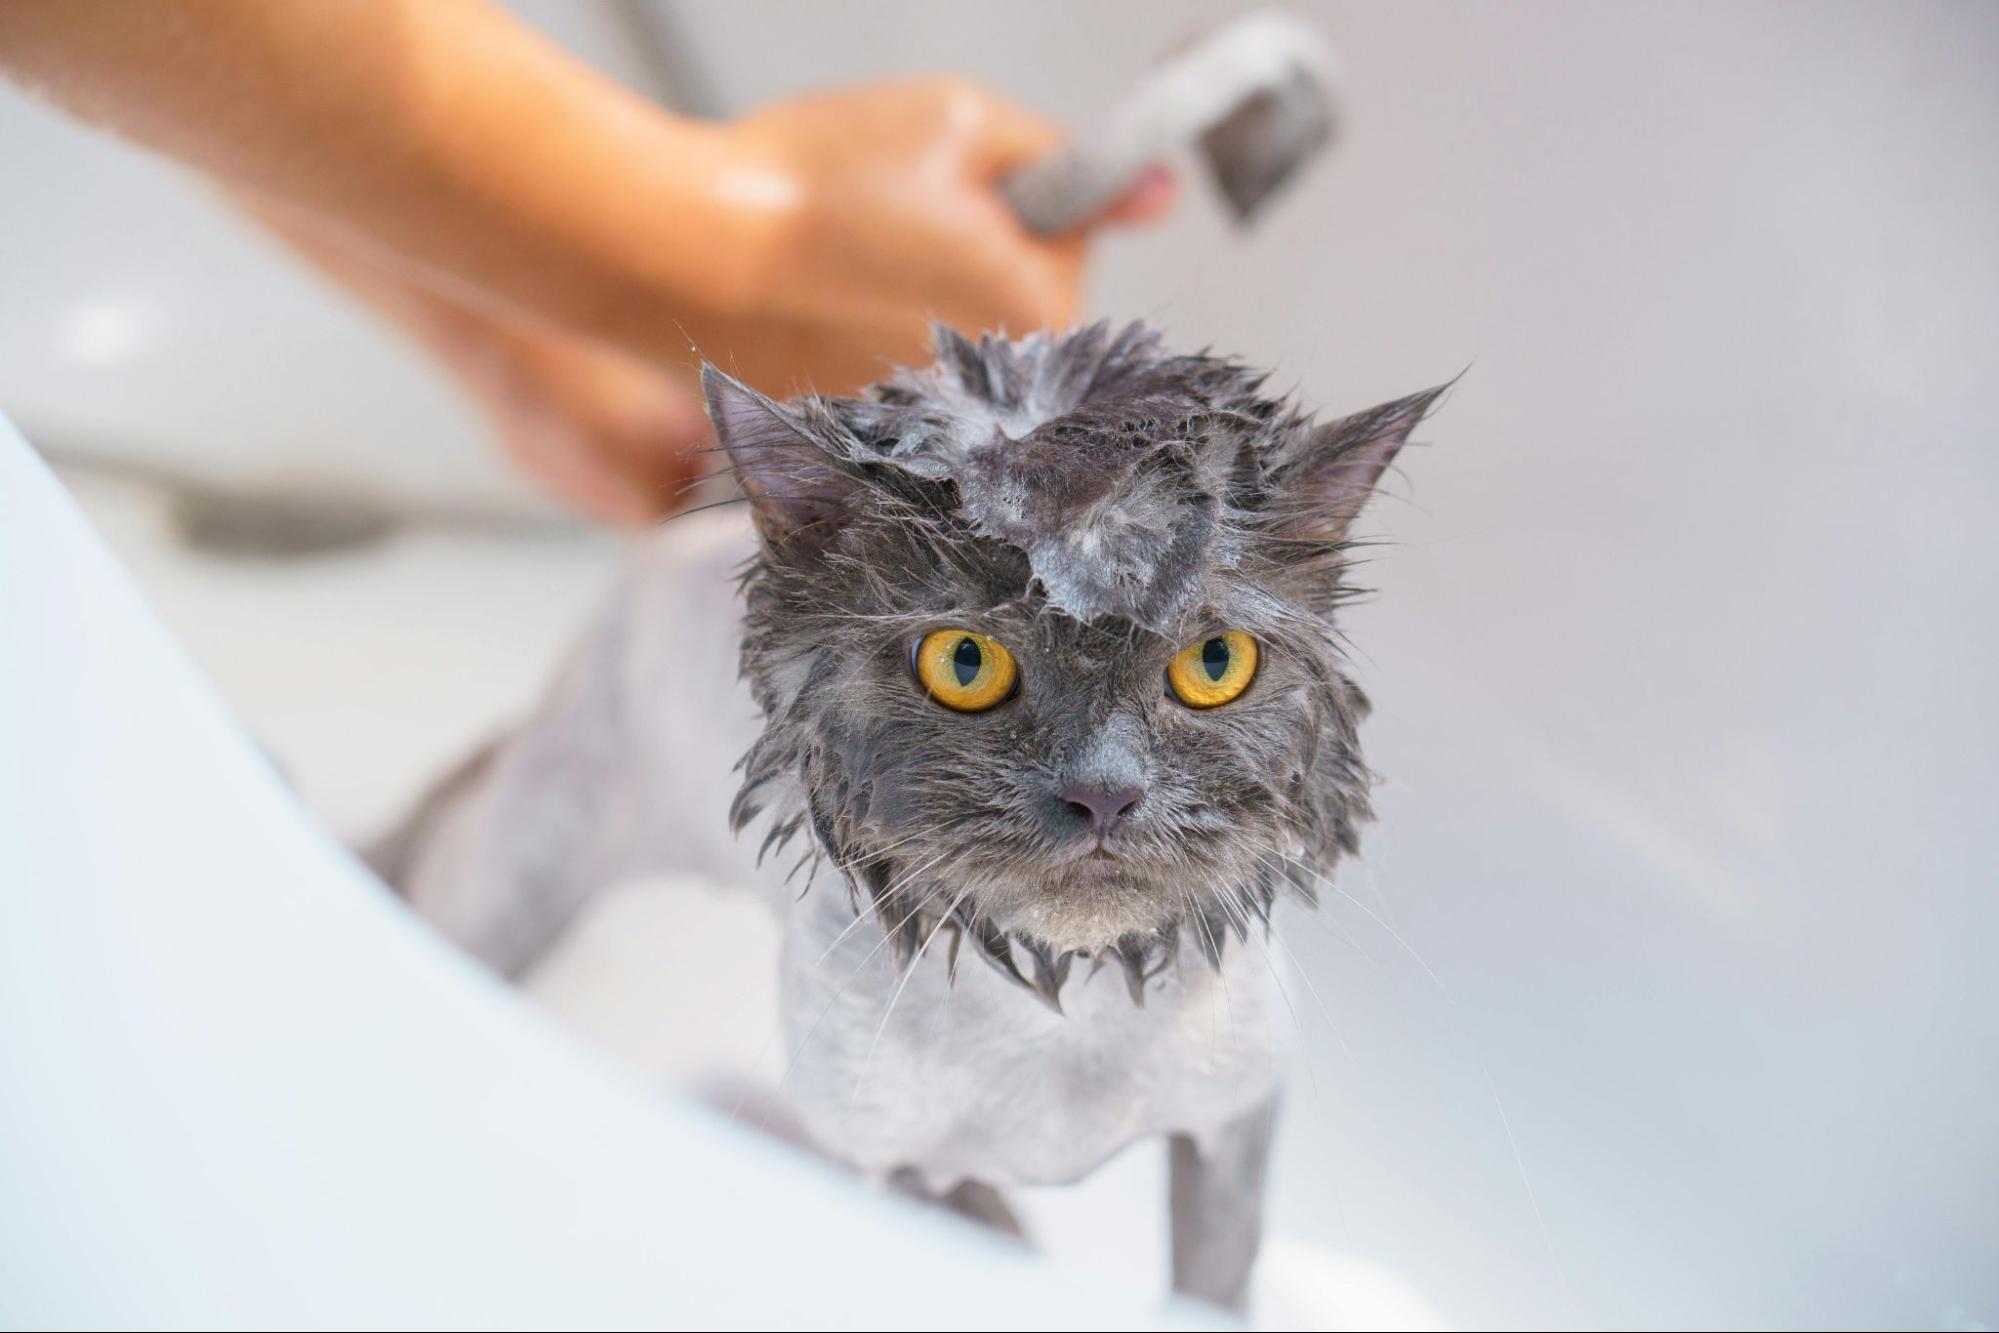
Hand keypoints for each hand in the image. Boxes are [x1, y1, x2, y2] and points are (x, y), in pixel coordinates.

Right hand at [697, 78, 1172, 395]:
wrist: (676, 259)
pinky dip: (869, 348)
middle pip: (1020, 309)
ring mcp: (933, 434)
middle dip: (972, 258)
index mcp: (1039, 316)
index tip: (954, 184)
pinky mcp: (873, 449)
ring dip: (920, 307)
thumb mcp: (952, 121)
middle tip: (888, 219)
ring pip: (959, 351)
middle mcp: (999, 397)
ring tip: (844, 266)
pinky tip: (818, 311)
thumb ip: (1066, 157)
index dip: (1014, 195)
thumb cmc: (808, 188)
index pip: (1076, 242)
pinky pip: (902, 389)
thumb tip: (1156, 191)